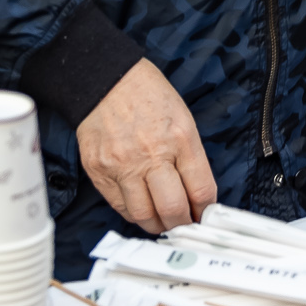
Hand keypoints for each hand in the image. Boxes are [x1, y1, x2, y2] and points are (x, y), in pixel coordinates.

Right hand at [76, 59, 217, 232]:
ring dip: (158, 225)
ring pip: (144, 215)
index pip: (201, 190)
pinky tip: (142, 208)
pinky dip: (134, 214)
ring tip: (163, 222)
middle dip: (183, 224)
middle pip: (173, 209)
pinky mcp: (99, 171)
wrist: (106, 79)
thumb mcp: (182, 118)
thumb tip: (196, 194)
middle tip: (184, 224)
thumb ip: (190, 157)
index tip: (204, 216)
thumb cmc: (148, 95)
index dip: (205, 211)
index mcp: (180, 138)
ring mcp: (122, 165)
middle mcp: (152, 154)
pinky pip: (120, 206)